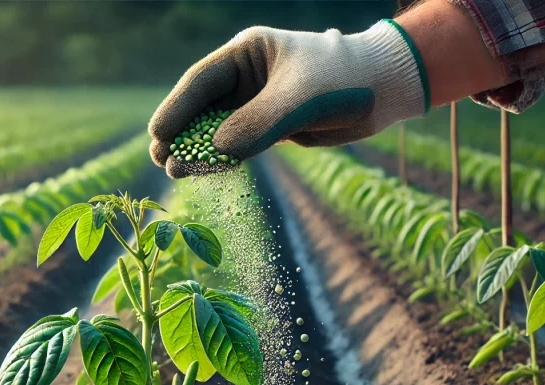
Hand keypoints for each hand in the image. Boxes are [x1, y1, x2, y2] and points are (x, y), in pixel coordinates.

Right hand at [149, 22, 428, 177]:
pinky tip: (203, 171)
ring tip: (176, 171)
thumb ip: (257, 124)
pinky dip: (220, 158)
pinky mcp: (269, 126)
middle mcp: (246, 77)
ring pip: (216, 128)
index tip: (160, 134)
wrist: (384, 91)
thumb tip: (217, 150)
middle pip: (201, 106)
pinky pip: (236, 143)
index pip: (201, 81)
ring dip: (197, 149)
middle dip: (181, 132)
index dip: (177, 108)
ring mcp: (256, 102)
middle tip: (161, 158)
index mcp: (247, 53)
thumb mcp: (298, 100)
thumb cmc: (343, 80)